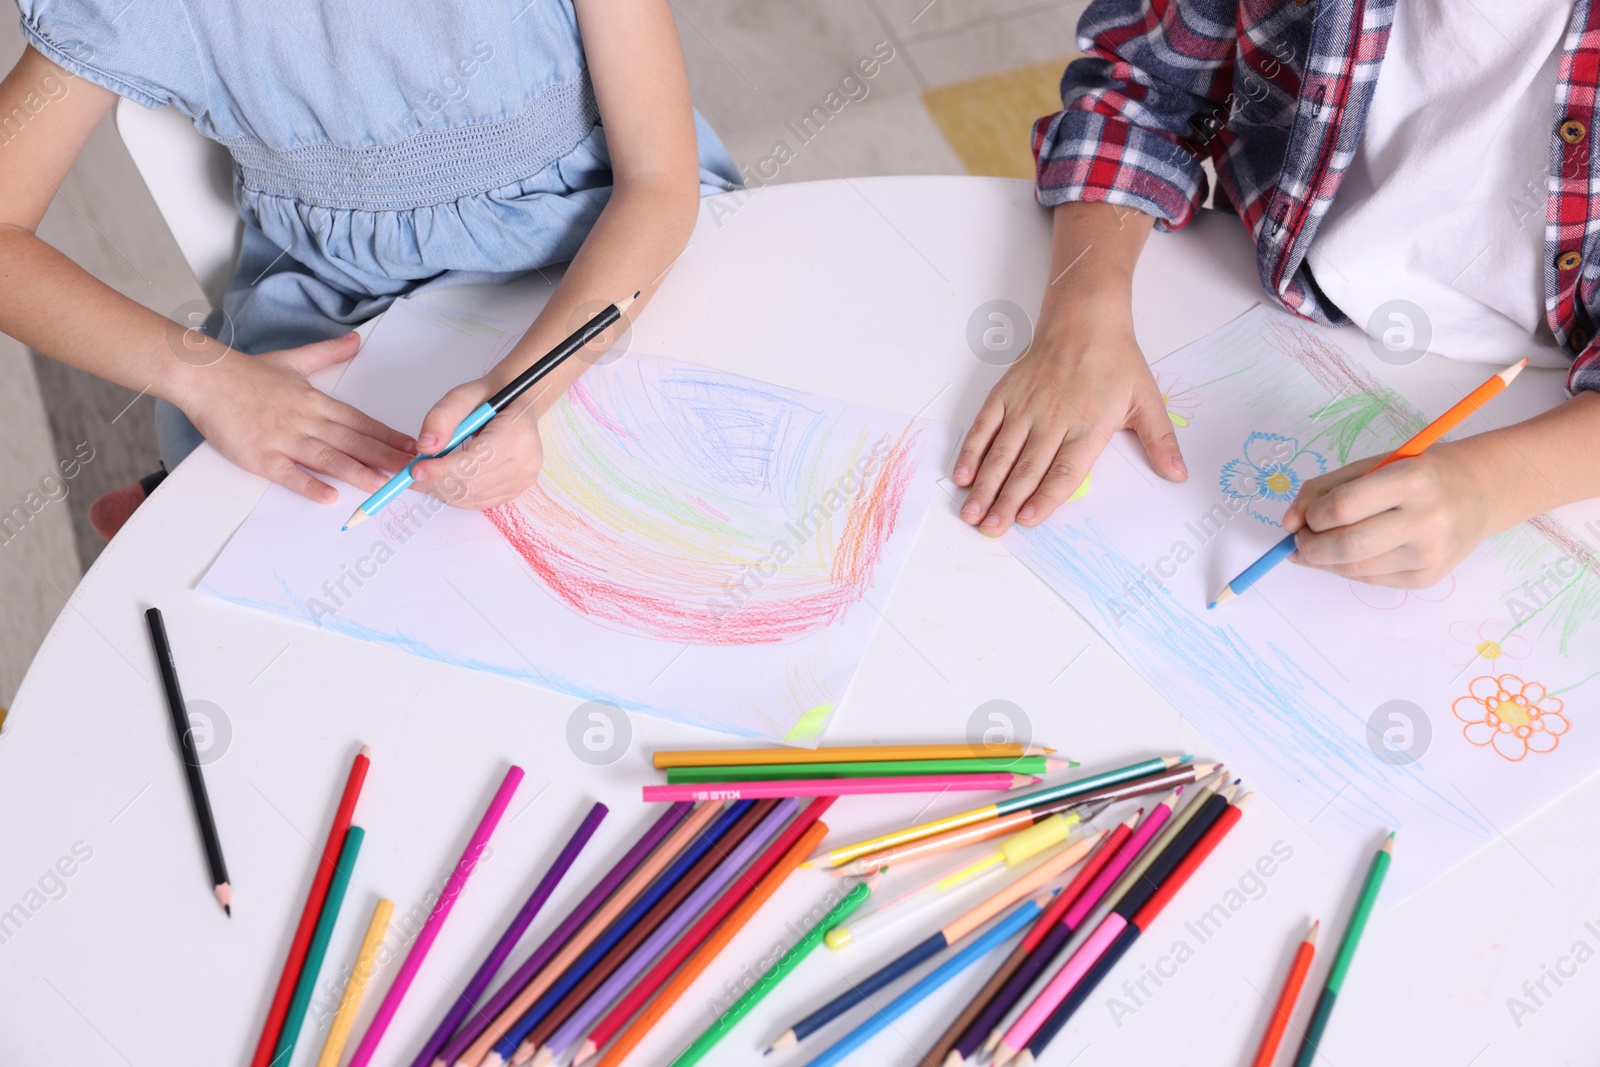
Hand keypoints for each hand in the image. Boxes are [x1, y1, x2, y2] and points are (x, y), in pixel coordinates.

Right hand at [186, 332, 416, 502]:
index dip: (388, 436)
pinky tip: (329, 497)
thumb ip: (328, 353)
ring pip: (327, 457)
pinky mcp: (259, 455)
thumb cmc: (247, 372)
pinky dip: (308, 484)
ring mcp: (283, 439)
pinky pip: (288, 473)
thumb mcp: (294, 360)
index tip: (412, 447)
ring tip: (382, 485)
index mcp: (316, 401)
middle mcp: (306, 420)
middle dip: (384, 458)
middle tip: (411, 472)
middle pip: (353, 442)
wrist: (204, 376)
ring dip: (357, 472)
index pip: (360, 421)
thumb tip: (356, 339)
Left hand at [411, 378, 542, 508]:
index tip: (416, 469)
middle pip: (472, 484)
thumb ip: (441, 418)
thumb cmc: (490, 398)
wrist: (517, 405)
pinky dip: (456, 495)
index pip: (475, 461)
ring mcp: (523, 479)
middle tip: (411, 475)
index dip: (443, 469)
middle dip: (437, 482)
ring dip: (444, 490)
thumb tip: (425, 447)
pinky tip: (444, 481)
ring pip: (472, 497)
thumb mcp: (462, 395)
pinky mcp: (516, 490)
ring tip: (426, 475)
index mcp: (517, 434)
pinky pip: (479, 502)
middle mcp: (526, 462)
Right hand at [952, 316, 1186, 534]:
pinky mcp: (1006, 394)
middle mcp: (1052, 420)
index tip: (1028, 520)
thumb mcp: (1147, 400)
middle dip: (1006, 503)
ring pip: (1001, 453)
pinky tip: (963, 475)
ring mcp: (1025, 407)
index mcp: (1087, 426)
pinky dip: (972, 451)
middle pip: (1026, 469)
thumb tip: (1179, 475)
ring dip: (985, 486)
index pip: (1063, 471)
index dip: (1045, 497)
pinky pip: (984, 427)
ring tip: (972, 513)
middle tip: (992, 529)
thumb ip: (1160, 441)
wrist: (1085, 318)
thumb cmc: (1116, 361)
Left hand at [1283, 440, 1504, 587]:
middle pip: (1347, 546)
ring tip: (1318, 545)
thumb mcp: (1373, 465)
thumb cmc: (1419, 472)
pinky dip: (1347, 569)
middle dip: (1309, 547)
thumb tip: (1287, 524)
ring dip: (1323, 561)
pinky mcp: (1428, 578)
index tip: (1305, 516)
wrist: (1480, 491)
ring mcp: (1430, 553)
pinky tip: (1347, 554)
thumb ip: (1325, 489)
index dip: (1312, 516)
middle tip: (1299, 540)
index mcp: (1412, 480)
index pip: (1344, 507)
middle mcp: (1427, 519)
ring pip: (1354, 569)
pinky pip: (1370, 579)